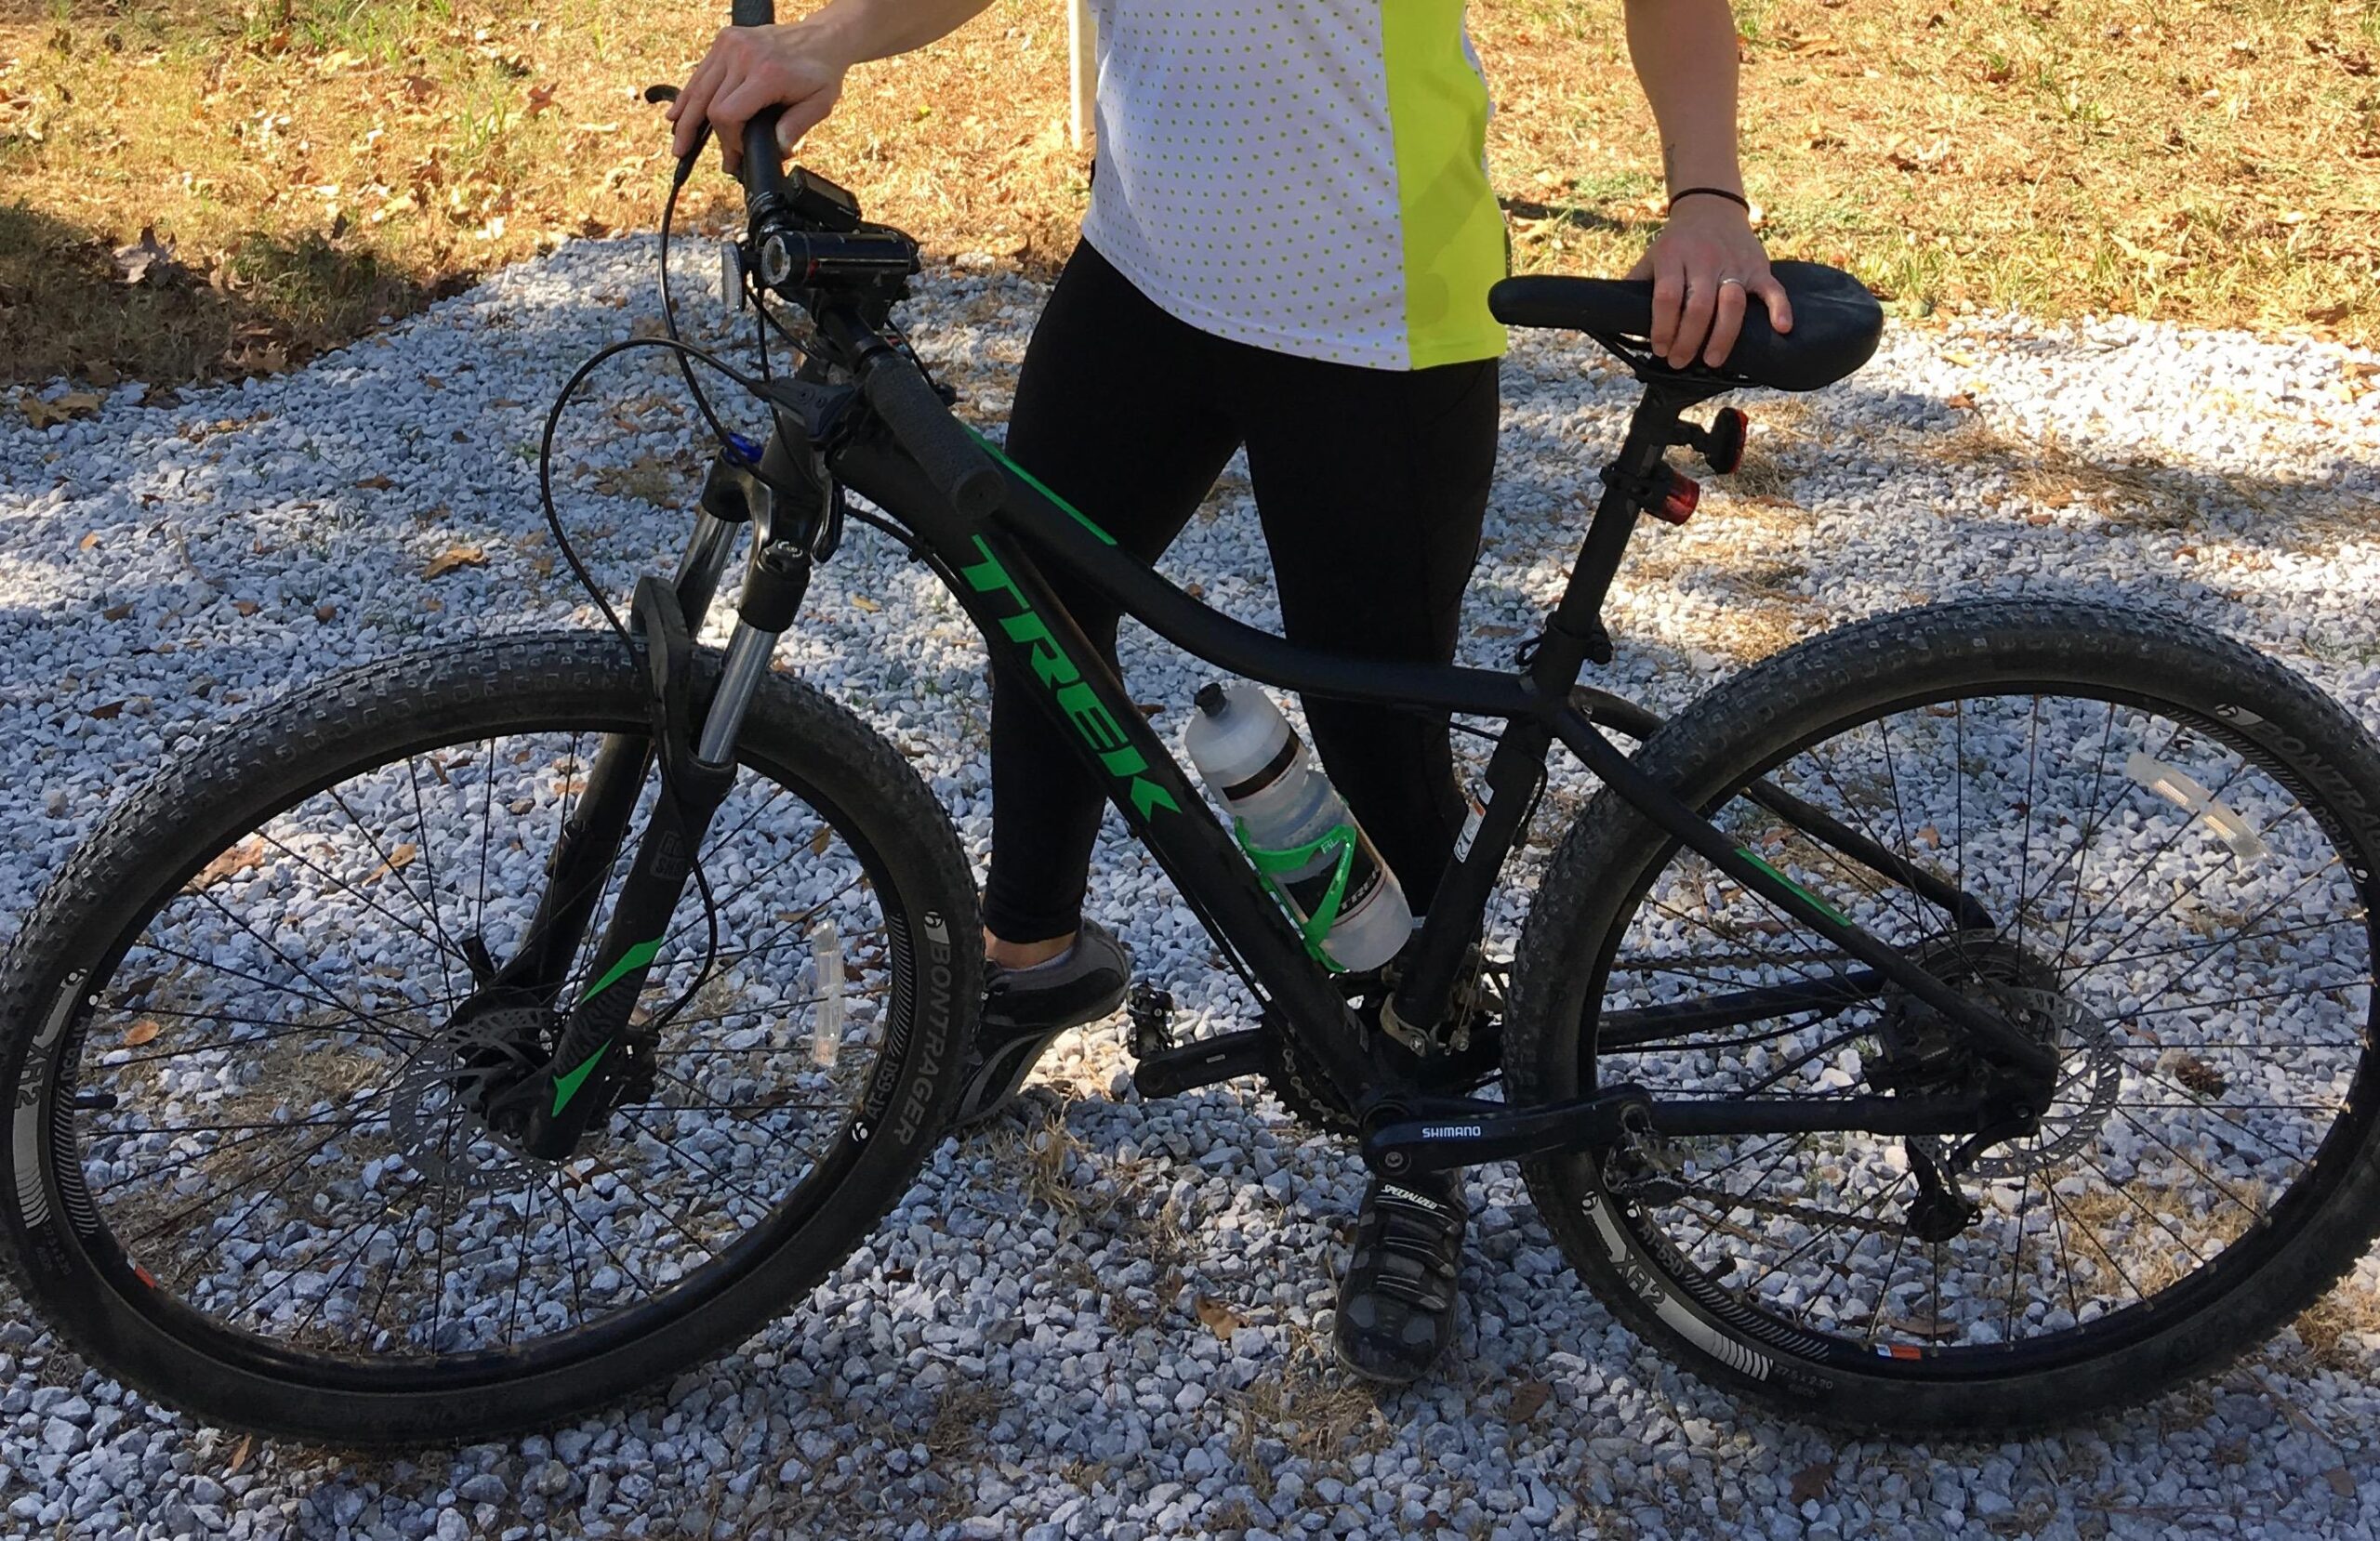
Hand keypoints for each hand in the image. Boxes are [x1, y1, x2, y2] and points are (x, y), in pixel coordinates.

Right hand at [666, 23, 846, 170]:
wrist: (821, 37)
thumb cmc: (820, 73)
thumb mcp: (820, 104)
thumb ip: (797, 127)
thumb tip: (778, 150)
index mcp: (766, 73)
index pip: (728, 113)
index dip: (728, 140)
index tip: (739, 152)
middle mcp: (743, 55)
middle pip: (708, 103)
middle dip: (699, 134)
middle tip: (686, 156)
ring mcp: (731, 44)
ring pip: (698, 87)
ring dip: (684, 117)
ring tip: (678, 143)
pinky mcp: (725, 39)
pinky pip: (701, 73)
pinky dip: (689, 95)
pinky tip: (676, 114)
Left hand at [1626, 196, 1793, 368]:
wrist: (1711, 208)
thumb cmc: (1677, 243)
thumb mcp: (1652, 256)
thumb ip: (1635, 284)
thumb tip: (1612, 318)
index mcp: (1674, 256)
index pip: (1667, 297)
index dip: (1663, 327)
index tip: (1660, 349)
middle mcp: (1705, 259)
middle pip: (1699, 306)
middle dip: (1688, 340)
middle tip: (1680, 361)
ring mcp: (1734, 263)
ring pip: (1731, 303)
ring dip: (1723, 336)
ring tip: (1713, 361)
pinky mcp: (1759, 267)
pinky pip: (1772, 288)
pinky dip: (1779, 308)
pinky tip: (1780, 329)